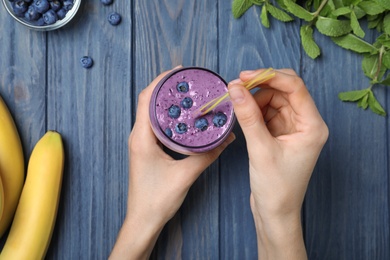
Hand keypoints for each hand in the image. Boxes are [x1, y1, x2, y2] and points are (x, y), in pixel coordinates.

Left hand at [110, 67, 234, 259]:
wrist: (143, 220)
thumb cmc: (157, 199)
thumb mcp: (186, 175)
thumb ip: (207, 155)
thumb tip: (227, 138)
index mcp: (142, 137)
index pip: (147, 98)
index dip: (161, 80)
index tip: (179, 71)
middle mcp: (138, 136)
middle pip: (149, 101)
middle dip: (167, 87)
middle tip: (188, 81)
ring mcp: (141, 142)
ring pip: (151, 112)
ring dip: (167, 101)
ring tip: (188, 94)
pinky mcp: (146, 149)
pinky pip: (156, 125)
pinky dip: (169, 116)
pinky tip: (184, 117)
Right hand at [228, 69, 327, 258]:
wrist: (275, 213)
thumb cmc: (276, 187)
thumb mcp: (261, 149)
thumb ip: (248, 116)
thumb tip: (235, 89)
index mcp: (313, 126)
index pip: (295, 88)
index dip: (270, 77)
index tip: (245, 76)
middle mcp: (306, 124)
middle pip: (284, 91)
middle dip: (260, 86)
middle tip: (235, 86)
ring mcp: (293, 128)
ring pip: (274, 100)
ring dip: (254, 98)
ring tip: (235, 101)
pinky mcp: (280, 134)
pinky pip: (267, 113)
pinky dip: (254, 109)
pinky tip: (241, 112)